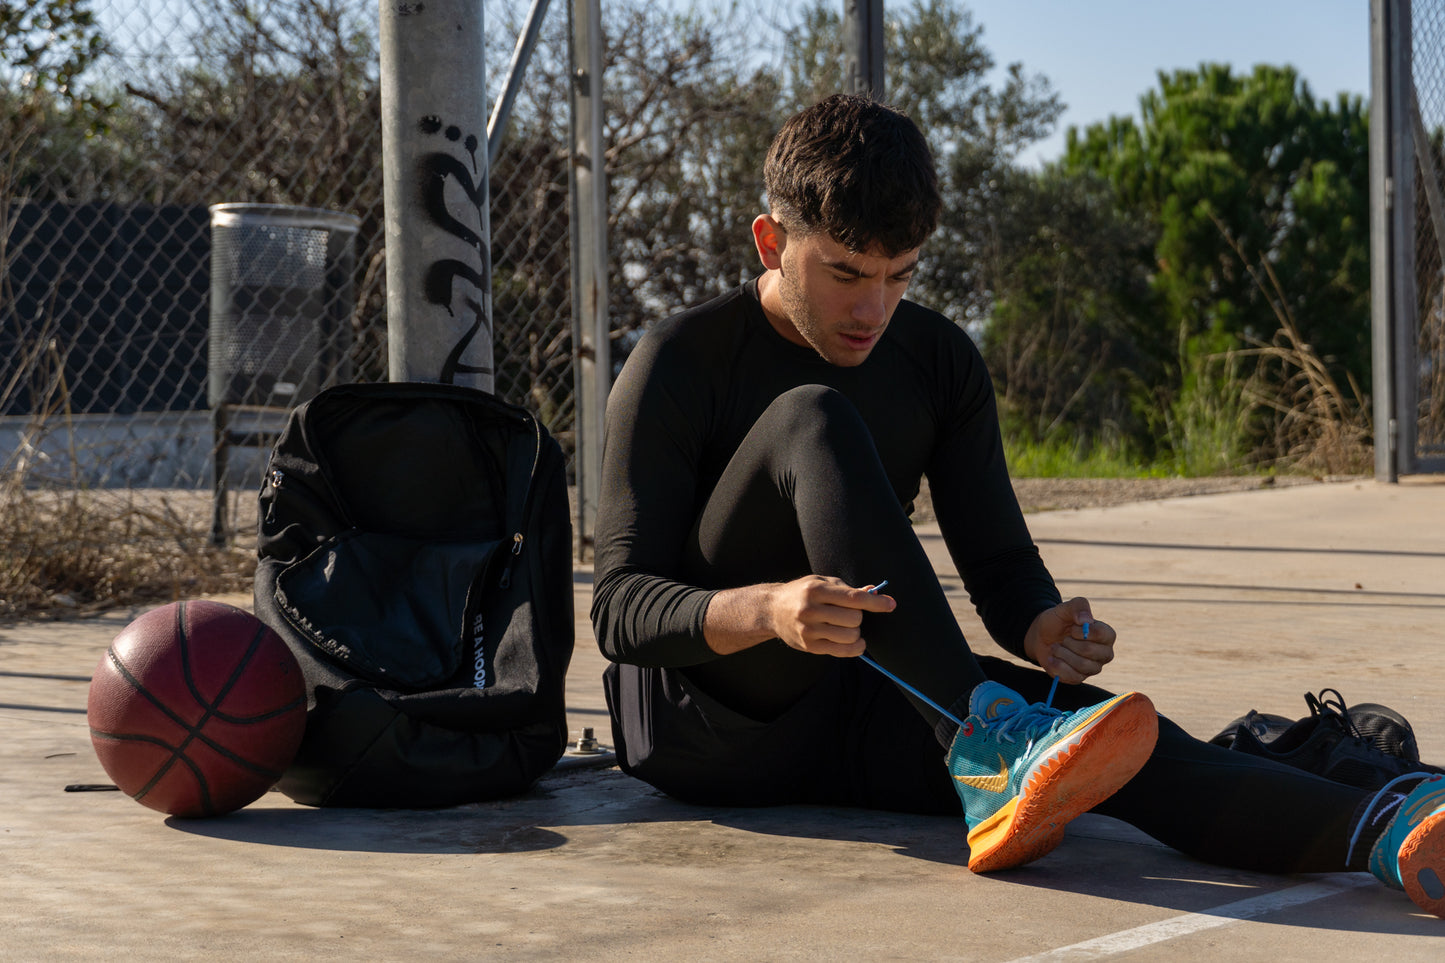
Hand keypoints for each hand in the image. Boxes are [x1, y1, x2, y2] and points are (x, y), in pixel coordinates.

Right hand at [765, 575, 895, 657]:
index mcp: (815, 590)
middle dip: (859, 617)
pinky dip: (855, 648)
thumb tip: (874, 592)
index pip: (853, 598)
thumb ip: (847, 589)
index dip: (875, 602)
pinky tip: (855, 642)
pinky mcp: (810, 646)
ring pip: (850, 636)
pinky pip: (842, 651)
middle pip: (854, 618)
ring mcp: (809, 630)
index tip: (891, 605)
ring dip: (856, 632)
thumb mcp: (822, 583)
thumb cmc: (802, 593)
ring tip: (849, 627)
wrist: (772, 610)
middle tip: (852, 614)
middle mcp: (811, 610)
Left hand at [1023, 597, 1115, 683]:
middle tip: (1063, 638)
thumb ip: (1078, 606)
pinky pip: (1073, 677)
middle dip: (1069, 643)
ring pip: (1082, 665)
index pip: (1102, 634)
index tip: (1072, 628)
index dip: (1082, 631)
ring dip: (1062, 654)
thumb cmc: (1057, 621)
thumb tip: (1086, 621)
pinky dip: (1058, 666)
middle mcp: (1104, 653)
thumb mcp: (1065, 608)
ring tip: (1056, 647)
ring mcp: (1093, 667)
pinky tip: (1053, 658)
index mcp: (1106, 634)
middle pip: (1090, 651)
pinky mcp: (1080, 678)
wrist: (1041, 636)